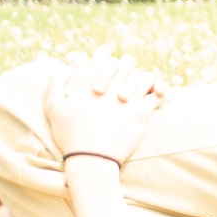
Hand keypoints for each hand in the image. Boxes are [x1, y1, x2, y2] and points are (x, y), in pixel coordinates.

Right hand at [46, 50, 161, 163]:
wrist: (90, 160)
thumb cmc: (70, 136)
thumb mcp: (53, 109)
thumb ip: (54, 85)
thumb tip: (60, 70)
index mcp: (89, 81)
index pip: (102, 55)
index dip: (106, 56)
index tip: (107, 63)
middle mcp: (110, 86)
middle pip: (125, 63)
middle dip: (125, 67)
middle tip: (124, 76)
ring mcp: (126, 98)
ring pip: (142, 75)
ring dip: (142, 79)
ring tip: (142, 86)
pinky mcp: (140, 112)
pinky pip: (158, 95)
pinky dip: (163, 92)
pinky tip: (163, 93)